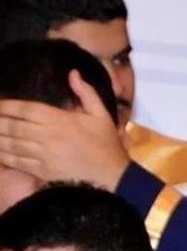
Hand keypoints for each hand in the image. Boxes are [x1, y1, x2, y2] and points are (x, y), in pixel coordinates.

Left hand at [0, 73, 128, 191]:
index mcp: (61, 121)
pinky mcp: (40, 171)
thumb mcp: (101, 115)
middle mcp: (48, 137)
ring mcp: (42, 155)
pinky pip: (15, 161)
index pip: (27, 109)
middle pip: (12, 126)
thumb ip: (86, 93)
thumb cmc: (105, 145)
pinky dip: (2, 155)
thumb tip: (73, 73)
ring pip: (10, 144)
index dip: (7, 106)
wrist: (111, 177)